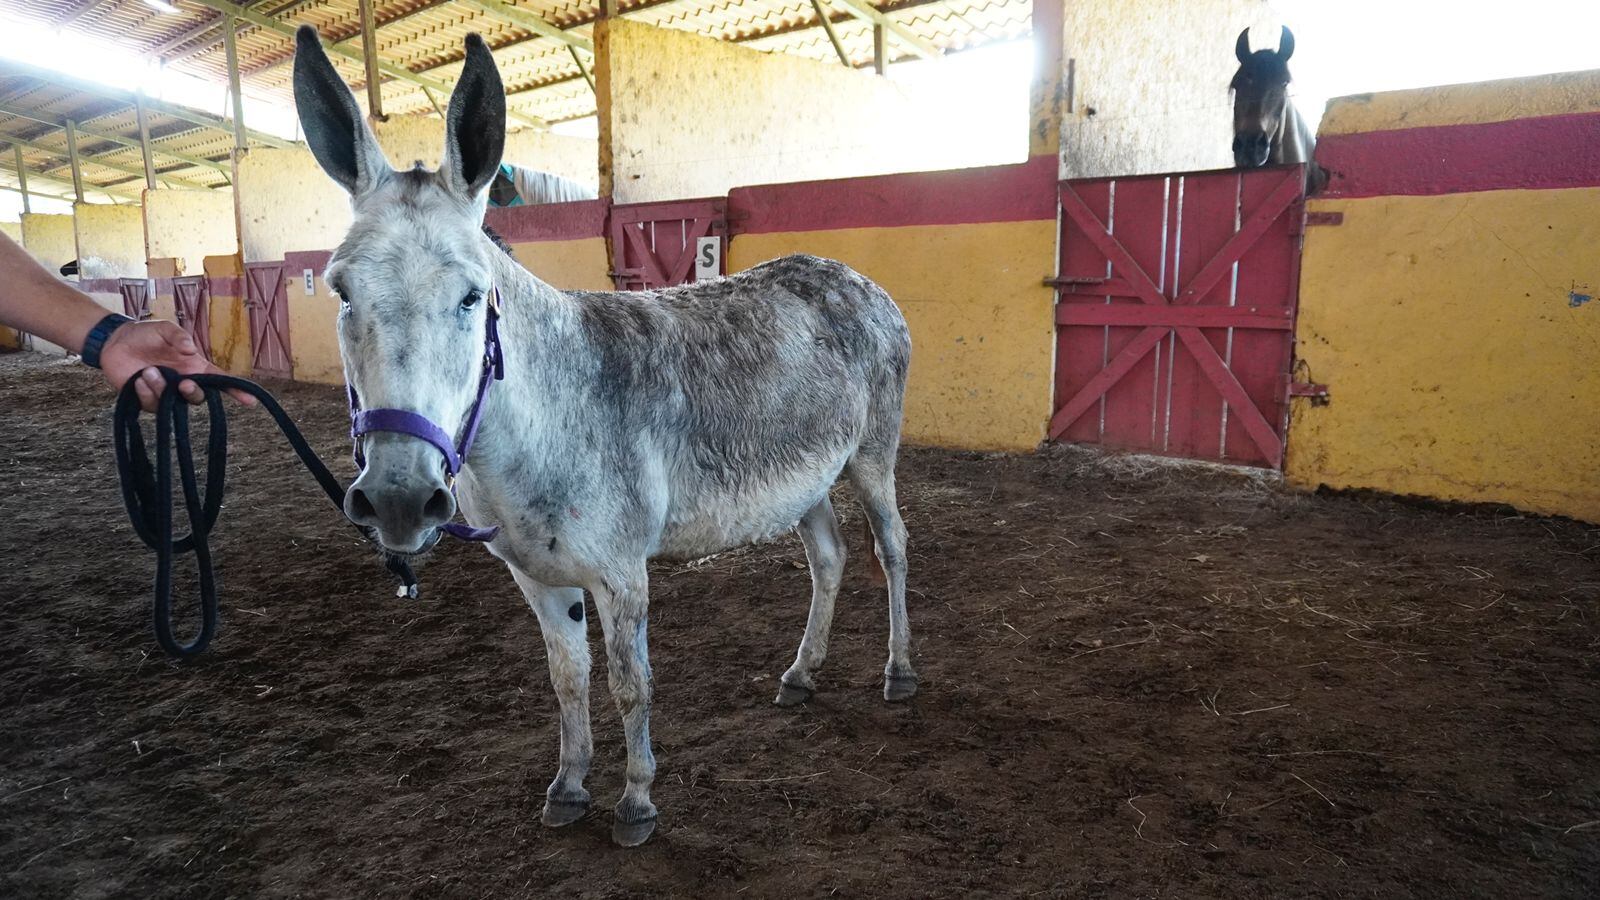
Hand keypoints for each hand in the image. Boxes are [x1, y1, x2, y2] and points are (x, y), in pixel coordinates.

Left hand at [98, 320, 255, 412]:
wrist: (115, 342)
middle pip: (198, 398)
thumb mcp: (164, 328)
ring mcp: (165, 393)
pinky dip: (146, 393)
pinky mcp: (146, 400)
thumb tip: (191, 350)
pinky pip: (153, 405)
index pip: (219, 381)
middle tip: (182, 383)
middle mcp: (182, 382)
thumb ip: (178, 336)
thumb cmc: (145, 334)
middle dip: (192, 393)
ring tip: (147, 371)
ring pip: (174, 403)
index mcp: (194, 366)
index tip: (250, 400)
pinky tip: (138, 379)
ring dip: (161, 388)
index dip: (236, 390)